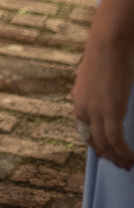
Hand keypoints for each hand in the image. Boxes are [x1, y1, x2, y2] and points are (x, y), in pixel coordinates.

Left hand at [73, 20, 133, 170]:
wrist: (108, 42)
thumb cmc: (106, 53)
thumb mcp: (96, 77)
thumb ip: (98, 92)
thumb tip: (106, 98)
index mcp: (78, 100)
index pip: (83, 129)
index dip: (94, 144)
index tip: (104, 152)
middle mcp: (82, 108)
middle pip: (92, 140)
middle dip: (106, 155)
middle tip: (119, 164)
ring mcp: (95, 111)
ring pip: (103, 144)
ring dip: (116, 157)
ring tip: (127, 165)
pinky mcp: (110, 111)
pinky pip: (115, 139)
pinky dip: (123, 151)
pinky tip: (131, 157)